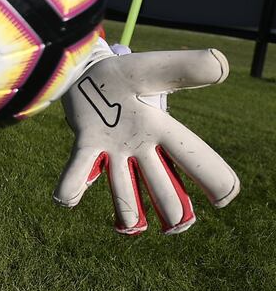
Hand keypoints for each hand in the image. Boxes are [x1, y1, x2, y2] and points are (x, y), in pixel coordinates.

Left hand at [54, 42, 239, 234]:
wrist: (83, 68)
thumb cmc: (121, 72)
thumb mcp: (154, 67)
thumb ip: (186, 67)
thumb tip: (221, 65)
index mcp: (162, 129)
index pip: (196, 158)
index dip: (215, 180)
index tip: (223, 198)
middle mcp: (139, 147)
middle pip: (162, 187)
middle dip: (173, 209)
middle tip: (178, 225)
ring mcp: (111, 150)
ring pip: (123, 190)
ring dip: (127, 211)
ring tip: (131, 225)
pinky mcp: (84, 145)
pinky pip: (78, 171)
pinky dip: (72, 188)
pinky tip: (67, 199)